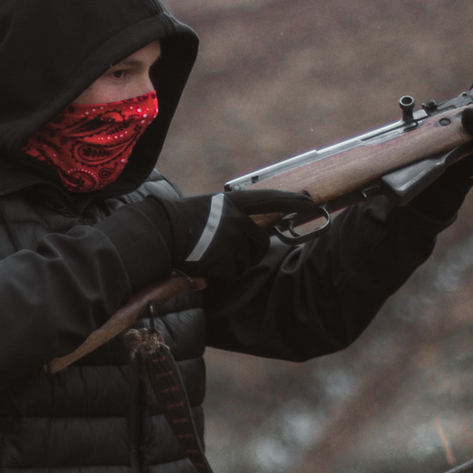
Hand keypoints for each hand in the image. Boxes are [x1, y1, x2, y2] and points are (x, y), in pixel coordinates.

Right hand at [166, 186, 324, 281]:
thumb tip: (250, 233)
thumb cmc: (181, 222)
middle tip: (228, 253)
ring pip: (247, 260)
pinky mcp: (226, 260)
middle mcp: (238, 219)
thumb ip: (231, 216)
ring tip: (210, 255)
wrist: (161, 233)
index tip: (310, 201)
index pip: (269, 199)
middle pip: (261, 242)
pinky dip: (220, 274)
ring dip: (233, 263)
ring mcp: (233, 240)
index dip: (291, 200)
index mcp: (233, 203)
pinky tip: (205, 264)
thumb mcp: (209, 209)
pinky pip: (232, 273)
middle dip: (250, 252)